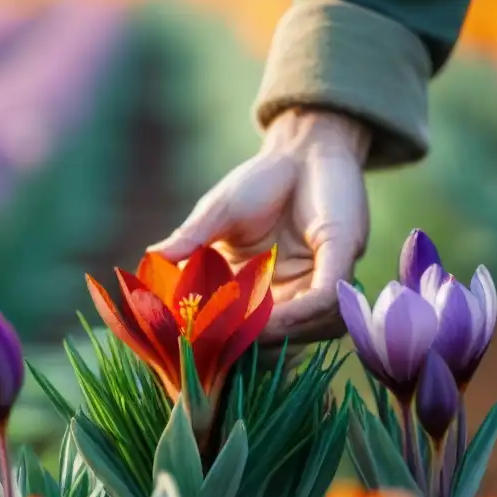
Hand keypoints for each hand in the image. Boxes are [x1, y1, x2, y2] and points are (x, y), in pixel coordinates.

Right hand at [149, 108, 371, 343]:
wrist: (304, 144)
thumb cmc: (262, 179)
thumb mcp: (217, 214)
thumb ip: (192, 239)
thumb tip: (154, 258)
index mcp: (263, 292)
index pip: (244, 333)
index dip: (220, 344)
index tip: (190, 347)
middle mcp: (295, 296)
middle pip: (277, 344)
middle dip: (246, 350)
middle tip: (214, 352)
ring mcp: (321, 281)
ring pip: (304, 330)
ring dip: (271, 337)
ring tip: (236, 337)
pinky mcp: (343, 259)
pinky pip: (323, 299)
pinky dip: (296, 313)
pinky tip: (267, 317)